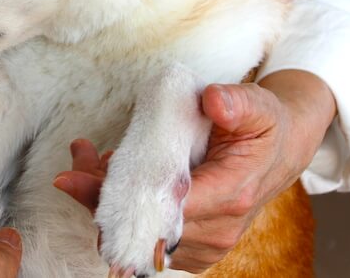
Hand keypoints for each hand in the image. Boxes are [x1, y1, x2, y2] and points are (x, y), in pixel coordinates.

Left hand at [52, 70, 334, 273]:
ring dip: (106, 203)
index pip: (170, 206)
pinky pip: (148, 238)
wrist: (279, 152)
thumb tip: (214, 100)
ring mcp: (205, 244)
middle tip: (70, 170)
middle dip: (102, 197)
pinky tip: (106, 178)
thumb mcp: (259, 105)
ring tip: (85, 162)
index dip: (127, 192)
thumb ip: (237, 102)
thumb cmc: (263, 127)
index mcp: (231, 194)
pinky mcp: (193, 248)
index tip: (91, 173)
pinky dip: (122, 211)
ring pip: (141, 234)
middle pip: (146, 223)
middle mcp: (218, 229)